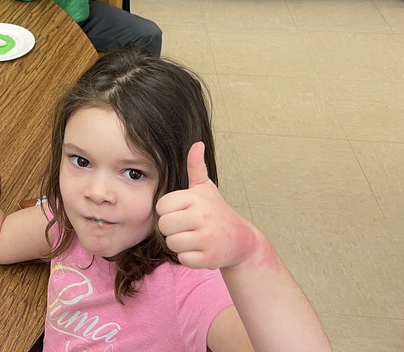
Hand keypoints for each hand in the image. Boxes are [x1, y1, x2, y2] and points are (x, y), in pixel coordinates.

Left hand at [156, 142, 259, 270]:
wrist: (242, 240)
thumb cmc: (217, 212)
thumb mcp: (206, 188)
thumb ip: (196, 167)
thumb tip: (197, 143)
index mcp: (196, 198)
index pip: (161, 207)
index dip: (168, 212)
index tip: (182, 213)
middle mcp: (202, 216)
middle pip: (164, 226)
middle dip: (172, 230)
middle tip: (188, 228)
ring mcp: (207, 238)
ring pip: (172, 244)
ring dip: (180, 245)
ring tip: (194, 238)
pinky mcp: (210, 258)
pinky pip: (183, 259)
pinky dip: (189, 258)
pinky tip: (201, 250)